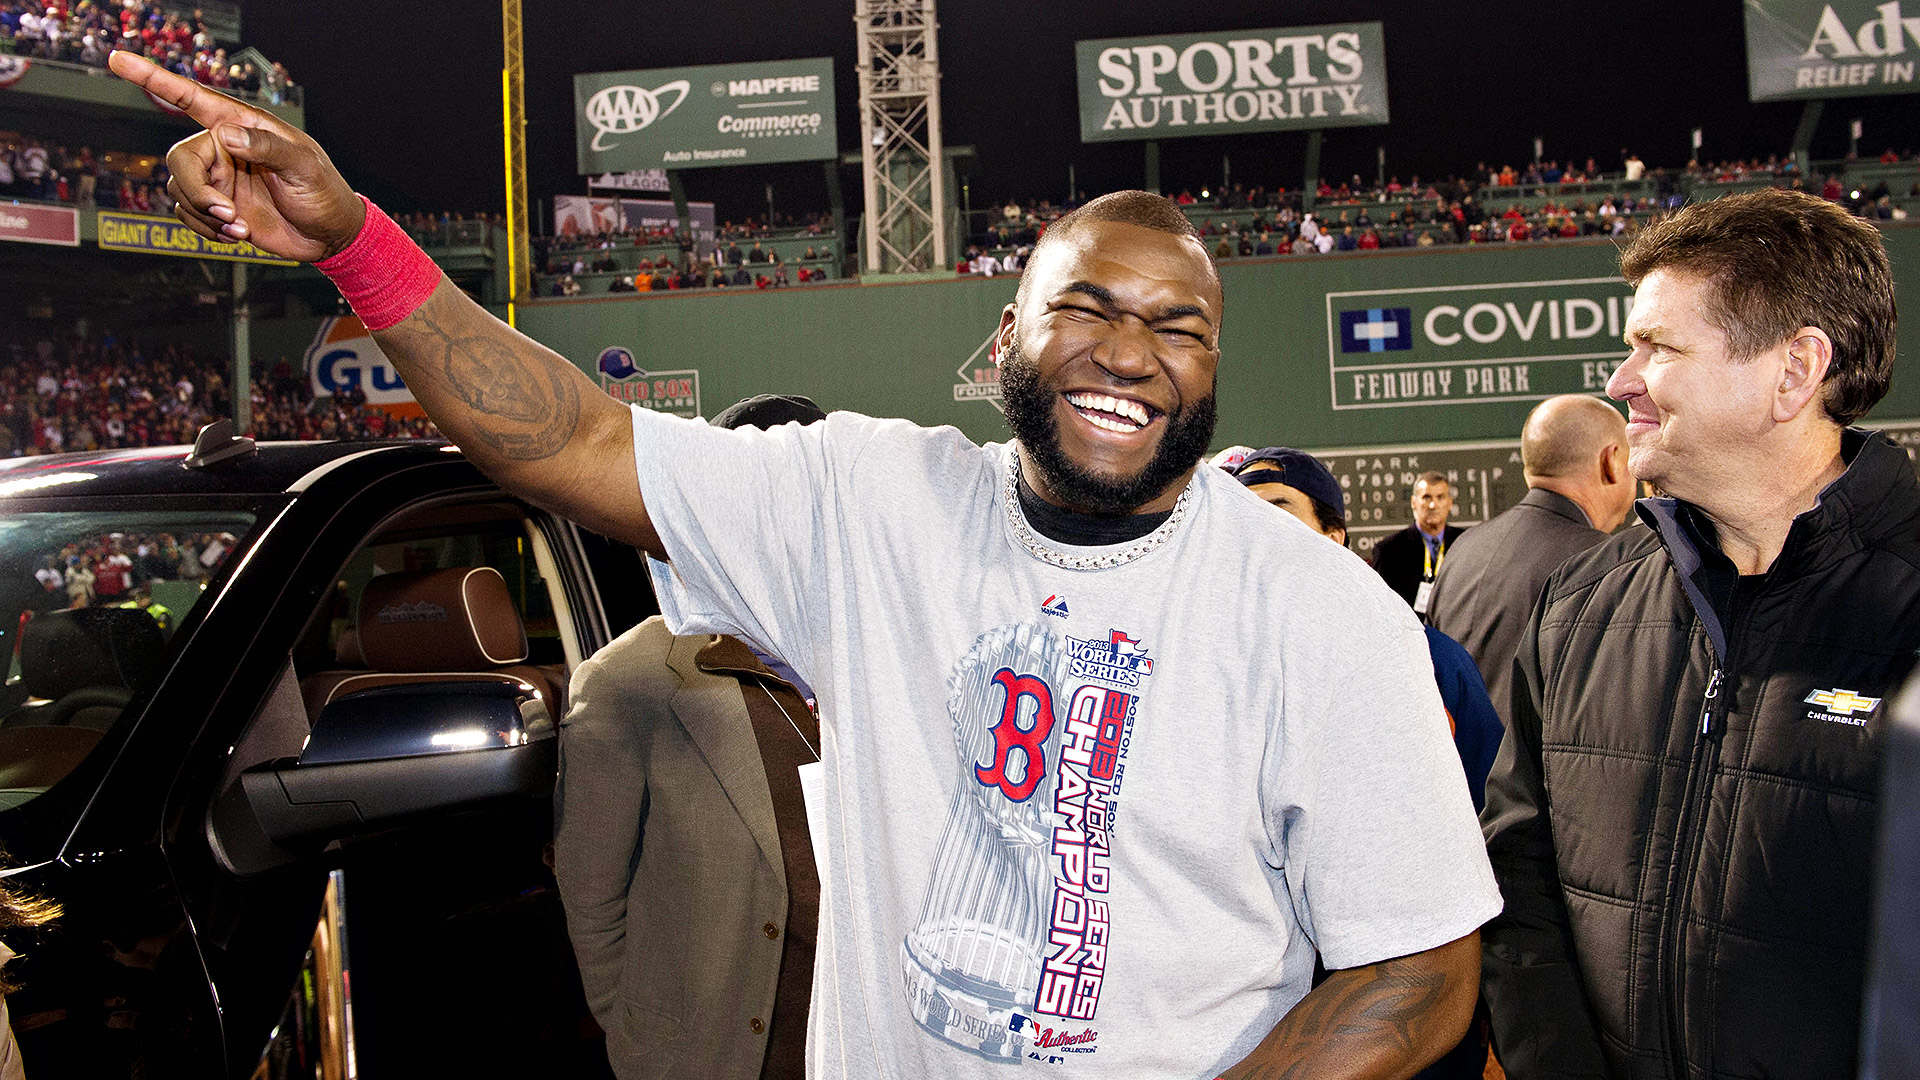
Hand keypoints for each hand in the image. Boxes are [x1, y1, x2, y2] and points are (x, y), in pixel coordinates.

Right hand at [107, 50, 365, 261]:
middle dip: (197, 191)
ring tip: (240, 227)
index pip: (191, 98)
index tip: (118, 59)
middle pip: (180, 160)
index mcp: (241, 125)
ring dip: (205, 216)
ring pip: (180, 191)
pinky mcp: (216, 207)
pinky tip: (237, 235)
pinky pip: (187, 215)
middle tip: (226, 212)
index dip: (153, 78)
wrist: (330, 235)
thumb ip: (267, 146)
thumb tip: (226, 133)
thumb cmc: (324, 192)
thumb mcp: (304, 166)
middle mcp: (223, 148)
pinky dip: (206, 229)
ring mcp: (218, 179)